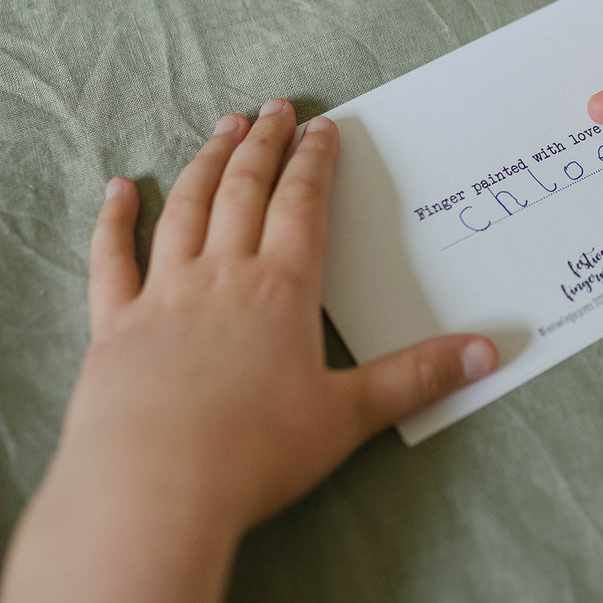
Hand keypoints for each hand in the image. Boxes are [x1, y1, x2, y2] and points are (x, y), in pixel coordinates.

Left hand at [1, 100, 497, 602]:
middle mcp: (222, 274)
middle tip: (273, 108)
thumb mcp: (349, 415)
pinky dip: (113, 220)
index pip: (302, 204)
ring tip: (222, 127)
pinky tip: (118, 188)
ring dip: (206, 163)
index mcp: (282, 288)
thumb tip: (491, 352)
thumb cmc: (256, 454)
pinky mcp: (113, 324)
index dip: (314, 161)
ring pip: (186, 209)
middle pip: (245, 190)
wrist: (151, 494)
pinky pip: (111, 259)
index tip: (322, 126)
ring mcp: (163, 294)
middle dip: (263, 144)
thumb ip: (418, 377)